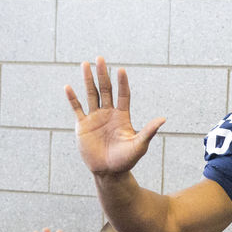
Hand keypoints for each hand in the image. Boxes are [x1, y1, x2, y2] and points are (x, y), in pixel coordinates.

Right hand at [65, 57, 165, 175]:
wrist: (109, 173)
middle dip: (103, 74)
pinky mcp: (83, 126)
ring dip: (88, 80)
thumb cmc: (126, 160)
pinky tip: (68, 87)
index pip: (123, 95)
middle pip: (106, 90)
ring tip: (85, 64)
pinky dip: (72, 99)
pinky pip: (77, 109)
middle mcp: (108, 113)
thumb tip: (163, 119)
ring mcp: (95, 118)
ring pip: (91, 95)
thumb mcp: (139, 145)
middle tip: (100, 58)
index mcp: (122, 116)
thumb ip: (148, 131)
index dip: (122, 83)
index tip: (121, 70)